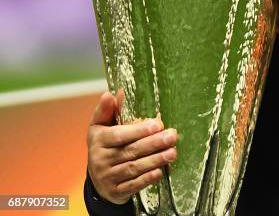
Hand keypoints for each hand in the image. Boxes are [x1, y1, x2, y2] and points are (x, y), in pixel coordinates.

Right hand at [86, 90, 177, 204]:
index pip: (119, 135)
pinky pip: (133, 185)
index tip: (157, 124)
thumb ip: (107, 110)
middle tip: (172, 136)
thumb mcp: (100, 126)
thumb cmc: (104, 146)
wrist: (98, 179)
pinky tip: (160, 171)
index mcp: (98, 140)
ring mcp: (108, 177)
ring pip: (134, 168)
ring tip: (173, 152)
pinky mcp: (116, 192)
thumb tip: (112, 93)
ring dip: (155, 160)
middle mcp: (100, 159)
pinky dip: (147, 179)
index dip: (139, 130)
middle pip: (130, 151)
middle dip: (153, 143)